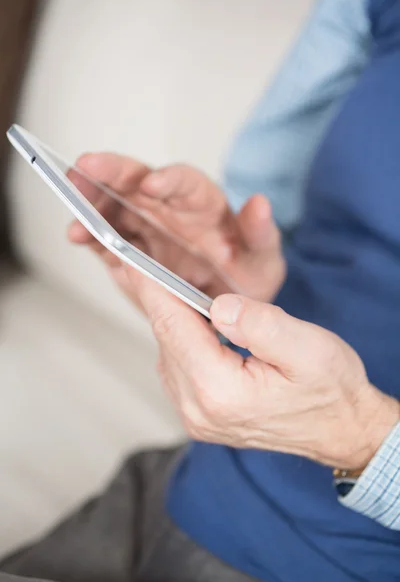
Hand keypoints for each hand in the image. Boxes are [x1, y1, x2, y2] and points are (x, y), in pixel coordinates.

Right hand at [68, 154, 284, 302]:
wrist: (228, 306)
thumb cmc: (247, 276)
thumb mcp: (264, 260)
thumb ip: (261, 234)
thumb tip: (260, 204)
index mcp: (204, 205)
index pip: (185, 183)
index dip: (168, 180)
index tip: (152, 185)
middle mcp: (170, 210)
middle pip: (138, 181)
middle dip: (112, 172)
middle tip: (85, 167)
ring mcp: (146, 229)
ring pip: (114, 205)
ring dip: (92, 199)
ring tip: (72, 200)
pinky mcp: (129, 251)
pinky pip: (106, 239)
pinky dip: (90, 235)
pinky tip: (77, 233)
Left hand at [131, 270, 399, 469]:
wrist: (340, 428)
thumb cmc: (329, 389)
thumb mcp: (308, 348)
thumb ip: (260, 324)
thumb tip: (218, 305)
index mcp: (220, 391)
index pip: (173, 328)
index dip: (154, 289)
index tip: (134, 261)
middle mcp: (198, 409)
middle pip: (166, 339)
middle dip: (163, 300)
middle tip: (157, 265)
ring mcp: (195, 417)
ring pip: (168, 353)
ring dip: (174, 320)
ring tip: (183, 292)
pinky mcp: (199, 415)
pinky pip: (177, 368)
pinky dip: (182, 340)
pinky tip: (199, 325)